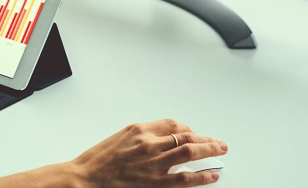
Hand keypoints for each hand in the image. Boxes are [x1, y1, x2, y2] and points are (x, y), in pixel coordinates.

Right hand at [70, 119, 226, 186]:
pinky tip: (211, 174)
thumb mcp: (120, 138)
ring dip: (208, 151)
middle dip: (205, 139)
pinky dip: (201, 175)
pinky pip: (184, 178)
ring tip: (221, 150)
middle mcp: (148, 144)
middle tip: (218, 142)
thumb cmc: (99, 161)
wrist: (86, 178)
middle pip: (184, 136)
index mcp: (139, 130)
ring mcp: (154, 164)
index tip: (194, 133)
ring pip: (188, 152)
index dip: (187, 129)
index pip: (172, 124)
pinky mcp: (155, 183)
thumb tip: (163, 138)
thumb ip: (142, 136)